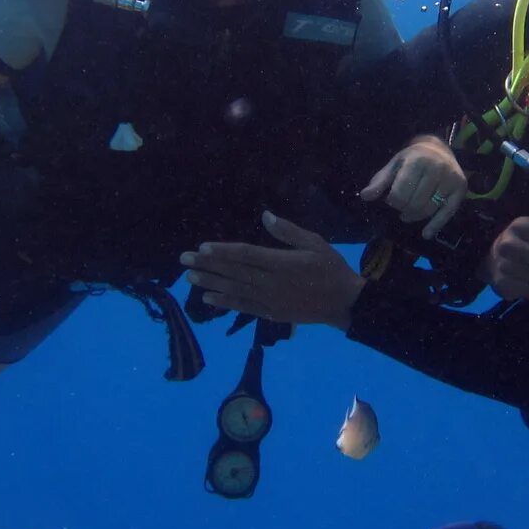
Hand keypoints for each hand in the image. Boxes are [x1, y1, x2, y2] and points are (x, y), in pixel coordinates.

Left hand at [182, 211, 366, 329]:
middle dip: (206, 266)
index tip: (202, 248)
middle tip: (184, 261)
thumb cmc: (331, 269)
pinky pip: (243, 307)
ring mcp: (269, 300)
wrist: (344, 304)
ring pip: (233, 291)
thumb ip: (289, 232)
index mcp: (281, 263)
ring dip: (210, 284)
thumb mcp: (315, 244)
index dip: (222, 251)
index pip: (246, 255)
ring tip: (189, 278)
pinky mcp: (270, 313)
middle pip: (233, 272)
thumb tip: (266, 216)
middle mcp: (270, 282)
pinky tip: (208, 299)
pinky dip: (225, 303)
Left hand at [359, 135, 466, 237]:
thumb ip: (380, 182)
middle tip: (401, 207)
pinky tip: (426, 234)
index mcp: (417, 161)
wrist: (439, 149)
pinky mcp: (460, 189)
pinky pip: (448, 212)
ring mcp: (451, 179)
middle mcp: (436, 169)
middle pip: (416, 203)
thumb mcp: (394, 166)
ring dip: (416, 216)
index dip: (393, 201)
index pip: (401, 192)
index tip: (392, 199)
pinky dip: (436, 225)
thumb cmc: (413, 159)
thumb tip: (364, 196)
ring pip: (429, 209)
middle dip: (404, 209)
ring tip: (409, 213)